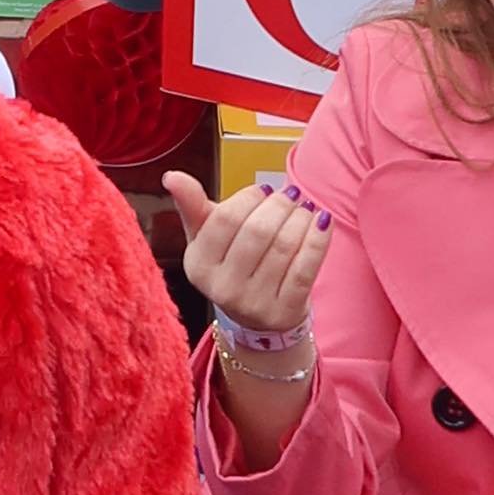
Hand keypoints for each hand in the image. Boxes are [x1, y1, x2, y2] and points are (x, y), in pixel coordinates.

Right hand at [161, 165, 327, 352]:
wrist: (256, 319)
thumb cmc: (230, 264)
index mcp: (198, 265)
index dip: (248, 197)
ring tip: (304, 207)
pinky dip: (317, 239)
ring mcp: (255, 303)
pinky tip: (321, 221)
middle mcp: (222, 288)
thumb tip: (172, 176)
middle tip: (290, 194)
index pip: (225, 219)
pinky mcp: (285, 310)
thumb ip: (190, 205)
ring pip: (284, 247)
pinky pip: (306, 267)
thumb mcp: (205, 239)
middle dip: (279, 205)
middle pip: (258, 231)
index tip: (263, 189)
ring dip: (300, 218)